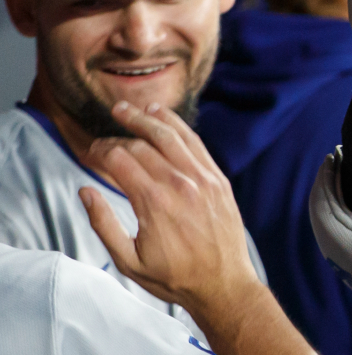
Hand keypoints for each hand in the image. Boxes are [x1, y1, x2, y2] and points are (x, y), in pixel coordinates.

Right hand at [79, 103, 312, 354]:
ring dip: (146, 118)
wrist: (224, 284)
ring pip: (171, 136)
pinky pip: (196, 144)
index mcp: (154, 203)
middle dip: (118, 137)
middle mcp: (180, 184)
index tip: (89, 152)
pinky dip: (177, 126)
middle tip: (103, 133)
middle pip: (142, 146)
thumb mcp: (128, 261)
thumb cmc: (174, 277)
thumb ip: (103, 224)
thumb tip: (85, 191)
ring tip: (127, 109)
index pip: (120, 160)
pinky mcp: (218, 179)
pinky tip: (162, 115)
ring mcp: (203, 179)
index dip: (100, 151)